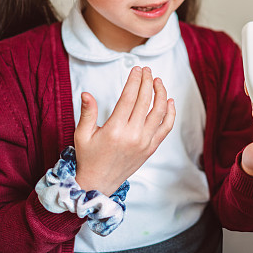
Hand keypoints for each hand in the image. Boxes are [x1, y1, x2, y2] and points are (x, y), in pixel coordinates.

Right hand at [74, 66, 175, 194]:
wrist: (99, 183)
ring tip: (157, 81)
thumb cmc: (88, 157)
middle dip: (147, 82)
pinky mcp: (151, 149)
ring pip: (159, 113)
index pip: (129, 98)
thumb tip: (86, 93)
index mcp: (114, 130)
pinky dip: (170, 113)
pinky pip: (166, 128)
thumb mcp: (82, 134)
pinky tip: (169, 101)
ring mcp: (144, 143)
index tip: (137, 69)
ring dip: (161, 94)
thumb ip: (88, 112)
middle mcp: (132, 136)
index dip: (135, 81)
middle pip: (145, 101)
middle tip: (147, 70)